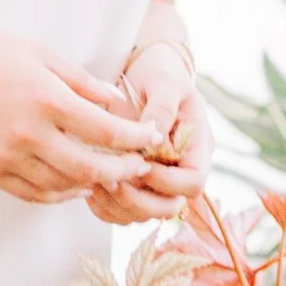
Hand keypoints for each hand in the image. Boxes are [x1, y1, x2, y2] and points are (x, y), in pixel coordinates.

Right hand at [0, 30, 165, 206]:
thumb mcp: (39, 53)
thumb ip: (82, 81)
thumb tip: (119, 104)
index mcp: (46, 98)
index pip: (107, 132)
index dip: (137, 139)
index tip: (151, 138)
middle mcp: (27, 132)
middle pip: (91, 169)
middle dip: (123, 171)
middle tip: (138, 166)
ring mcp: (5, 156)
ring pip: (63, 187)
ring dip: (92, 185)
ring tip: (108, 175)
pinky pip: (32, 193)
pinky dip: (59, 194)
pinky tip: (73, 185)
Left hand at [86, 34, 208, 225]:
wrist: (145, 71)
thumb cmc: (160, 74)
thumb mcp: (165, 83)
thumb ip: (162, 108)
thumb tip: (154, 136)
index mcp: (196, 148)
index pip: (193, 182)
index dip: (169, 182)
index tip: (143, 164)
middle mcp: (179, 170)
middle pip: (169, 207)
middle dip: (140, 200)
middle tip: (113, 179)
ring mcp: (156, 180)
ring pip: (142, 215)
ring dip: (118, 205)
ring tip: (96, 182)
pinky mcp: (133, 183)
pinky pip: (120, 211)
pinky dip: (104, 207)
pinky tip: (89, 187)